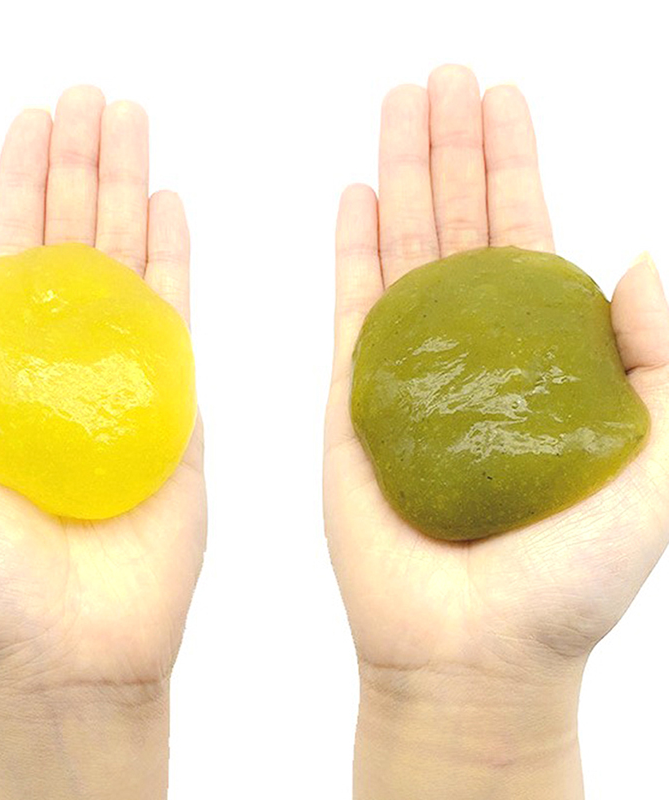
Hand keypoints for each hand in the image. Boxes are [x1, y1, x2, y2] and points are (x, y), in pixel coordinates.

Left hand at [0, 86, 204, 797]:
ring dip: (131, 192)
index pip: (6, 252)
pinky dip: (178, 263)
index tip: (36, 121)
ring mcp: (121, 380)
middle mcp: (56, 362)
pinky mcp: (174, 410)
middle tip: (95, 100)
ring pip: (129, 265)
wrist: (65, 652)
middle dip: (82, 166)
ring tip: (135, 126)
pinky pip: (179, 322)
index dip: (18, 182)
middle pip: (72, 242)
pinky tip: (174, 209)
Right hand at [324, 65, 668, 796]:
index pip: (525, 236)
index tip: (499, 97)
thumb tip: (637, 258)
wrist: (469, 649)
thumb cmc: (566, 577)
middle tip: (437, 78)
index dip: (515, 162)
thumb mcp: (658, 467)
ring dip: (400, 176)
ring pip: (400, 251)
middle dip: (449, 147)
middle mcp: (473, 350)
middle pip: (458, 226)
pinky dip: (350, 250)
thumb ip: (664, 363)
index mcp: (540, 356)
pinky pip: (348, 309)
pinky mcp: (351, 401)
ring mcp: (406, 370)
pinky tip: (354, 196)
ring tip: (395, 109)